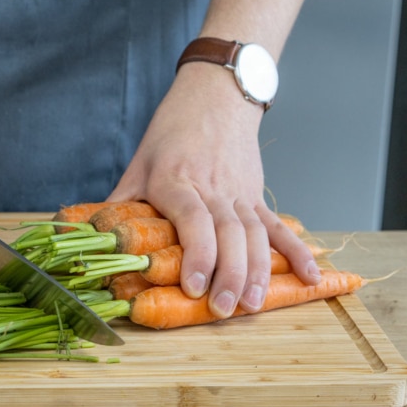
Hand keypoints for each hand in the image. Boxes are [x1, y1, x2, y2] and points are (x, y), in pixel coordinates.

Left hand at [109, 63, 319, 317]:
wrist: (214, 97)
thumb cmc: (170, 134)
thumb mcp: (137, 165)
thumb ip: (120, 205)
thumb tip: (95, 243)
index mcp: (176, 180)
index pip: (192, 220)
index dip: (196, 254)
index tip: (193, 287)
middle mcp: (212, 188)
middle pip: (228, 234)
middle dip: (229, 274)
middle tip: (225, 310)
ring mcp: (239, 192)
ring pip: (254, 234)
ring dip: (258, 271)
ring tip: (254, 305)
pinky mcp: (256, 195)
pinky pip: (277, 226)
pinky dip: (296, 251)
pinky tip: (310, 276)